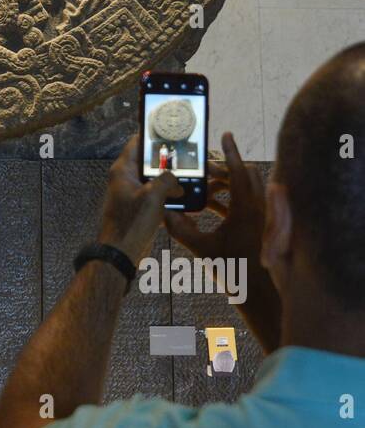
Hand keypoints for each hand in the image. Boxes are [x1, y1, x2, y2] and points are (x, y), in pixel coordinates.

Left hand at [97, 133, 183, 266]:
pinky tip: (183, 194)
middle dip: (166, 158)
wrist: (120, 252)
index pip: (137, 142)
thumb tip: (177, 181)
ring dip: (169, 177)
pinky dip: (167, 192)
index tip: (170, 130)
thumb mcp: (153, 196)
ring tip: (189, 173)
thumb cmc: (131, 222)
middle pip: (147, 160)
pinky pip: (155, 193)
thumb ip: (167, 180)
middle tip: (186, 154)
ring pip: (153, 178)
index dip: (152, 134)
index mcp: (123, 170)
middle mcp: (125, 178)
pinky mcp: (138, 206)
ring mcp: (131, 192)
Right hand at [163, 132, 278, 336]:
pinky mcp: (264, 225)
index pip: (238, 171)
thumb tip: (164, 215)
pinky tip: (215, 209)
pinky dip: (234, 200)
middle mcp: (259, 208)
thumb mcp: (203, 249)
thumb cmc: (234, 270)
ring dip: (229, 184)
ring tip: (207, 189)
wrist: (260, 293)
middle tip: (206, 170)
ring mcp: (264, 216)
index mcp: (245, 208)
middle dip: (225, 168)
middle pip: (245, 175)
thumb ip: (182, 230)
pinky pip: (250, 203)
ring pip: (249, 189)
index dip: (231, 151)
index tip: (225, 134)